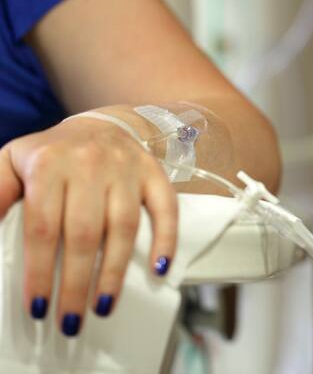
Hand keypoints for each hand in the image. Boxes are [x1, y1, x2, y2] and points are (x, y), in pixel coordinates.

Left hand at [0, 117, 176, 335]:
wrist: (102, 125)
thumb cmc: (54, 154)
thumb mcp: (11, 163)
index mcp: (50, 163)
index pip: (43, 226)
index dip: (39, 270)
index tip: (38, 305)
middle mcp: (90, 163)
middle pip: (84, 233)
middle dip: (75, 283)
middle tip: (70, 320)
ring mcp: (126, 168)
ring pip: (123, 226)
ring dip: (114, 272)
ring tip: (102, 305)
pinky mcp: (153, 173)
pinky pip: (165, 208)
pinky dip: (166, 239)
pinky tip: (159, 268)